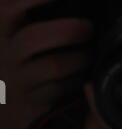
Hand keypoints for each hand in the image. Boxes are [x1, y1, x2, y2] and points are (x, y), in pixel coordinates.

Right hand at [0, 0, 92, 128]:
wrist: (2, 102)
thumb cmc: (14, 59)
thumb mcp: (11, 31)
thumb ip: (24, 12)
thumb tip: (67, 2)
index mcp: (0, 26)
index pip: (12, 5)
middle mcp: (6, 52)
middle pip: (34, 38)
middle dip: (68, 30)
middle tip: (87, 28)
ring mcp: (18, 79)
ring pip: (52, 66)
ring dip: (78, 58)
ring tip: (88, 54)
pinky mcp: (32, 102)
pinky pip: (58, 89)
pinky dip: (75, 81)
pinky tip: (80, 76)